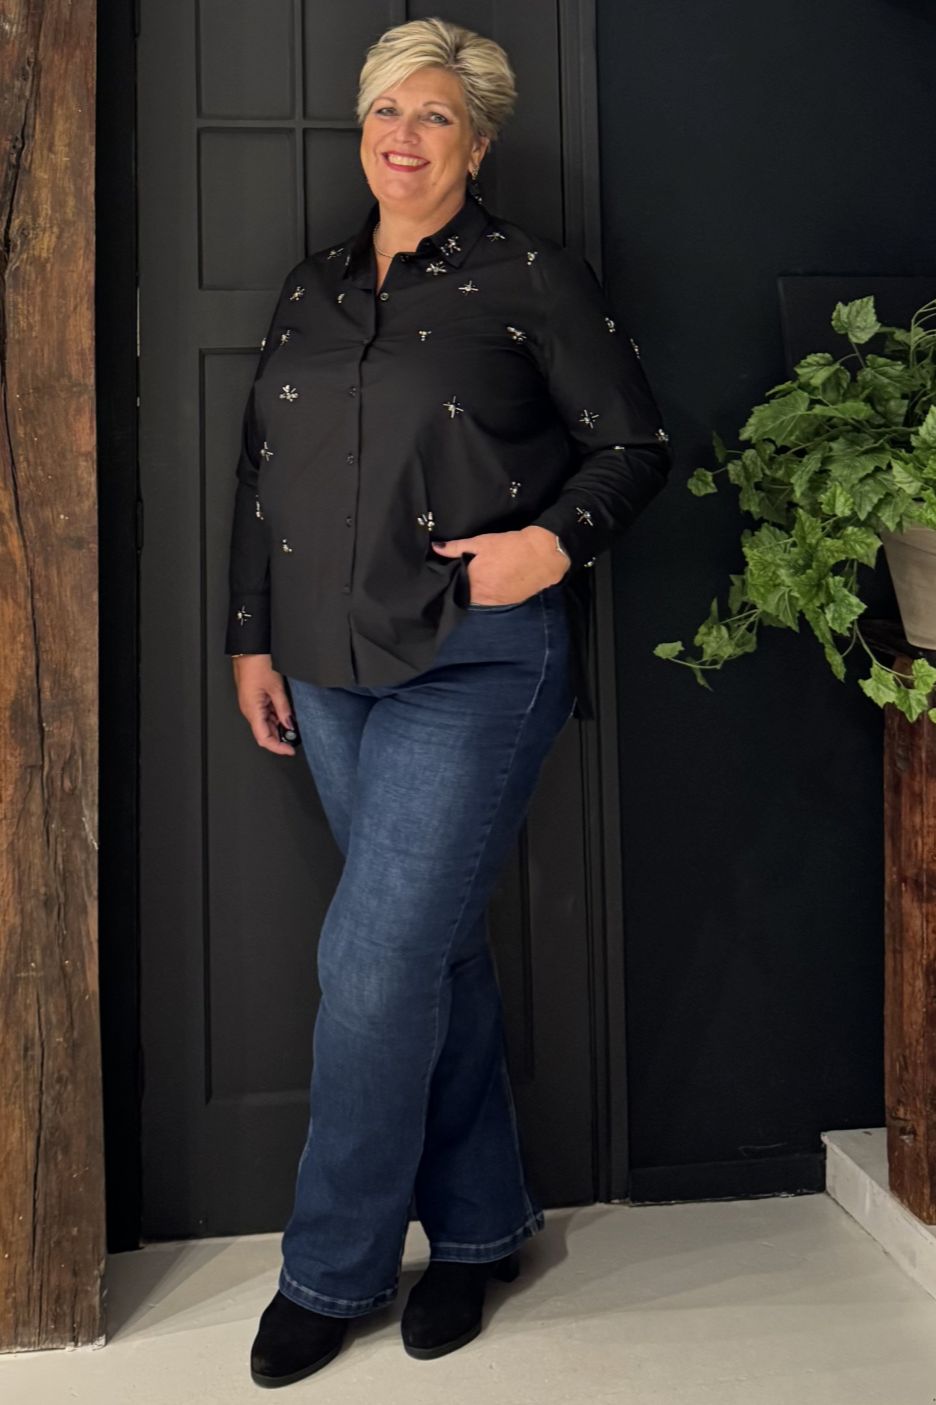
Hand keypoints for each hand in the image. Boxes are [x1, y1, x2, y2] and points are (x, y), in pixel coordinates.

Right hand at [231, 654, 296, 755]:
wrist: (249, 649)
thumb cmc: (256, 664)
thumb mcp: (276, 688)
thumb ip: (284, 709)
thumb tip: (290, 724)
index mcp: (252, 710)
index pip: (264, 738)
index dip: (278, 748)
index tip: (290, 750)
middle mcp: (249, 710)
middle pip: (264, 733)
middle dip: (280, 738)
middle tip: (296, 738)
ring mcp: (251, 705)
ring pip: (265, 724)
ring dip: (279, 727)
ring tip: (293, 725)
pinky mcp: (254, 699)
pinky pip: (265, 713)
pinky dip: (276, 717)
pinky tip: (286, 714)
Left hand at [431, 525, 569, 604]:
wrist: (541, 556)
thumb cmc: (510, 546)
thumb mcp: (481, 542)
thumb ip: (456, 547)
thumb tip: (436, 548)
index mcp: (471, 578)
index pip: (451, 585)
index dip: (448, 580)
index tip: (444, 575)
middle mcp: (480, 594)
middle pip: (461, 596)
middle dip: (458, 589)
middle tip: (457, 578)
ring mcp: (492, 601)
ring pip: (473, 602)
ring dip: (470, 595)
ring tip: (472, 583)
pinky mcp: (504, 604)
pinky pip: (487, 604)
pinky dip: (483, 598)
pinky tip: (486, 588)